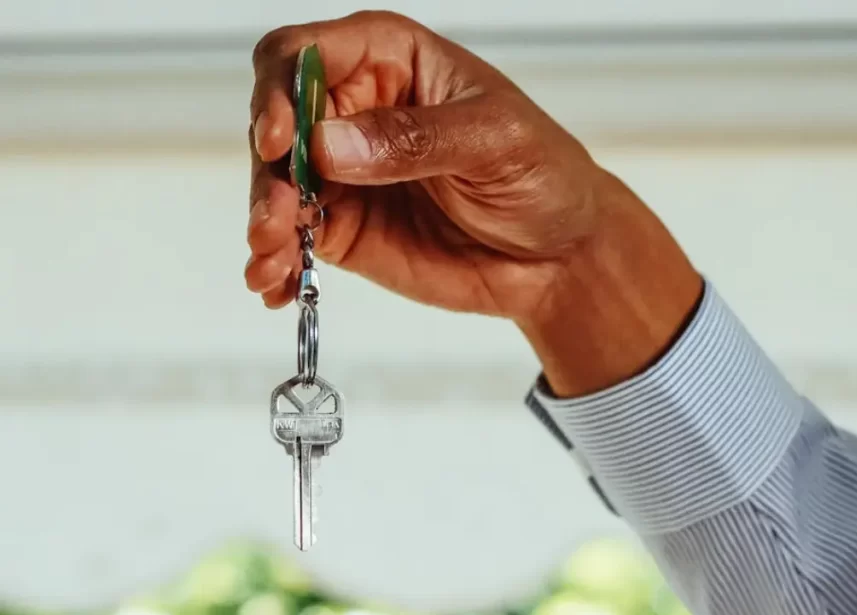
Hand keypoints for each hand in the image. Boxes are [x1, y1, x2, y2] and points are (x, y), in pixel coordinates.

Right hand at [246, 11, 702, 394]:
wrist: (560, 255)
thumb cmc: (543, 175)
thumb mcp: (494, 141)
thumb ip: (414, 139)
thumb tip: (331, 145)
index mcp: (389, 60)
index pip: (304, 54)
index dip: (279, 91)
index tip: (283, 141)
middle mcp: (353, 110)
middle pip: (276, 122)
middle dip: (269, 171)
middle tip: (278, 219)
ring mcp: (344, 173)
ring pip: (276, 185)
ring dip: (264, 222)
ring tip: (274, 261)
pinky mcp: (344, 228)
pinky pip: (293, 239)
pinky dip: (277, 262)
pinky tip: (275, 287)